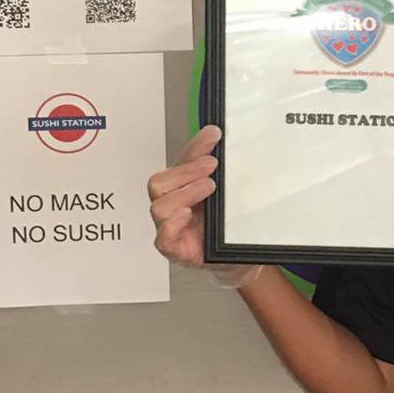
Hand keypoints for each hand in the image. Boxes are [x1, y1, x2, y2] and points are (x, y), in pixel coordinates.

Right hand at [147, 124, 261, 288]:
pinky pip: (163, 238)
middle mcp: (171, 206)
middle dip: (187, 171)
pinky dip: (173, 224)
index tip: (215, 136)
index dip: (194, 148)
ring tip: (209, 189)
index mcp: (181, 188)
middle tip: (212, 166)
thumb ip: (216, 164)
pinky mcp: (175, 250)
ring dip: (185, 193)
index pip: (179, 162)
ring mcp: (171, 228)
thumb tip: (213, 133)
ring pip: (158, 207)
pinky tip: (188, 215)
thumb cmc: (223, 224)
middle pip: (158, 183)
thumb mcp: (223, 192)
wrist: (235, 258)